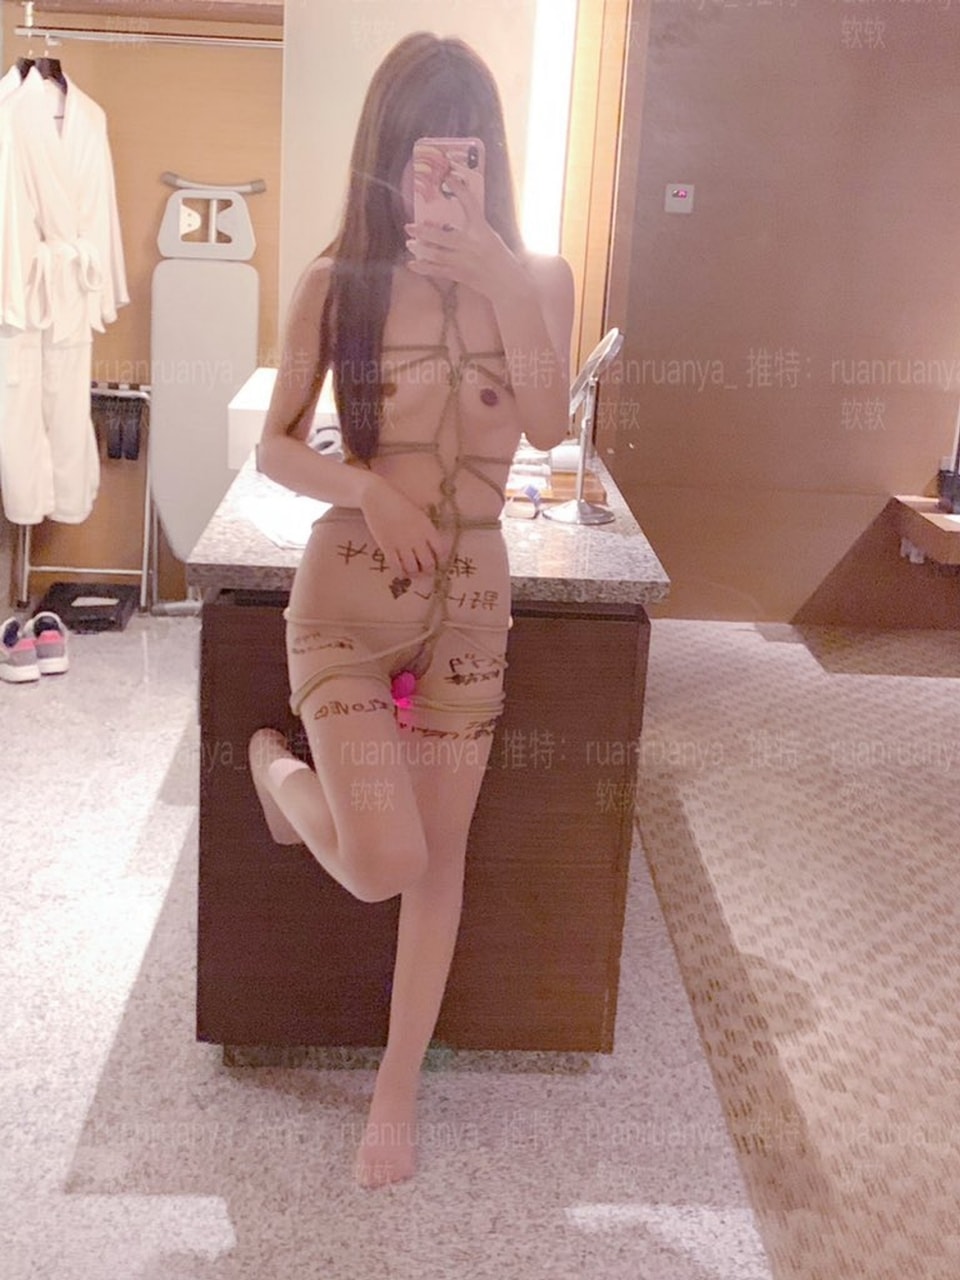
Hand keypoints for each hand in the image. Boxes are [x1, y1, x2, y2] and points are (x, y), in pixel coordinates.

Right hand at [359, 475, 449, 578]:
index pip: (441, 551)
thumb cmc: (399, 503)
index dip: (440, 560)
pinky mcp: (387, 547)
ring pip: (412, 568)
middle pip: (428, 564)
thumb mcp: (418, 514)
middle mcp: (417, 538)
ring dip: (414, 573)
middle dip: (428, 570)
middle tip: (425, 571)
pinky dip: (400, 572)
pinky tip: (401, 572)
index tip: (438, 561)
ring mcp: (402, 544)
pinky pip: (396, 566)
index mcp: (427, 528)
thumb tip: (431, 547)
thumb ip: (425, 530)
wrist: (378, 496)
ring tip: (413, 572)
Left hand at [405, 162, 526, 301]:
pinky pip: (438, 271)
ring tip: (409, 243)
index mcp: (482, 230)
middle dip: (424, 232)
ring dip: (421, 249)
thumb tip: (453, 218)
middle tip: (409, 227)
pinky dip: (423, 268)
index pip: (470, 204)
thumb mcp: (491, 236)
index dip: (459, 189)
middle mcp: (471, 244)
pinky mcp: (460, 275)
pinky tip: (412, 264)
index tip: (448, 176)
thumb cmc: (500, 257)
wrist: (508, 283)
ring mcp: (464, 261)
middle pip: (443, 237)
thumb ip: (474, 227)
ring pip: (437, 254)